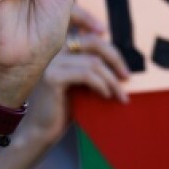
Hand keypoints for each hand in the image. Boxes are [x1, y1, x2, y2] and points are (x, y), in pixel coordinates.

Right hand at [17, 6, 130, 147]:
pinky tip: (107, 95)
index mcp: (61, 48)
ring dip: (112, 79)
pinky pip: (86, 75)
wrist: (41, 131)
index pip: (91, 37)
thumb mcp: (81, 83)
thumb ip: (92, 67)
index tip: (124, 67)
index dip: (110, 47)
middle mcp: (54, 51)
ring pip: (93, 62)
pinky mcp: (53, 77)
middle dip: (115, 59)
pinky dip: (101, 84)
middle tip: (127, 78)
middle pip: (94, 43)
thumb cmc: (64, 108)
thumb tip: (121, 62)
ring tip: (121, 95)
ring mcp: (52, 63)